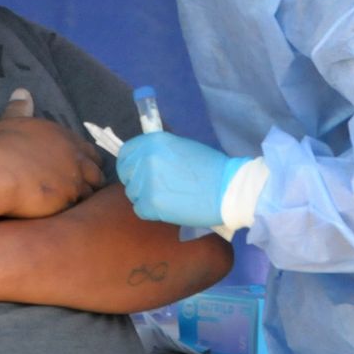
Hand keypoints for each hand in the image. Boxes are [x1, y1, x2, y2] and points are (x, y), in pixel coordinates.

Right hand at [0, 88, 103, 217]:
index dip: (84, 159)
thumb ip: (20, 108)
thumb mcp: (9, 121)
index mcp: (63, 135)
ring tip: (76, 202)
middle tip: (80, 187)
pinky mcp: (70, 199)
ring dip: (86, 195)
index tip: (77, 167)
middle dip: (91, 178)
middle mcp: (75, 156)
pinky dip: (77, 209)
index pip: (87, 149)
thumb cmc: (1, 145)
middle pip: (96, 170)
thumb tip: (22, 91)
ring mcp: (76, 178)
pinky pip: (82, 206)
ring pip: (93, 190)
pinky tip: (68, 213)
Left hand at [116, 131, 247, 226]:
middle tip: (155, 188)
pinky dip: (151, 212)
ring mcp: (147, 182)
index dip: (129, 164)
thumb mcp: (181, 147)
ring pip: (133, 194)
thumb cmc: (210, 167)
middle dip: (137, 182)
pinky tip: (168, 208)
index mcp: (153, 142)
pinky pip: (140, 210)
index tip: (136, 171)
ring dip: (146, 197)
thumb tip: (144, 159)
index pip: (125, 153)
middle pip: (126, 175)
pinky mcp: (151, 204)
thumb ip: (159, 151)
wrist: (227, 189)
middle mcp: (146, 159)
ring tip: (167, 197)